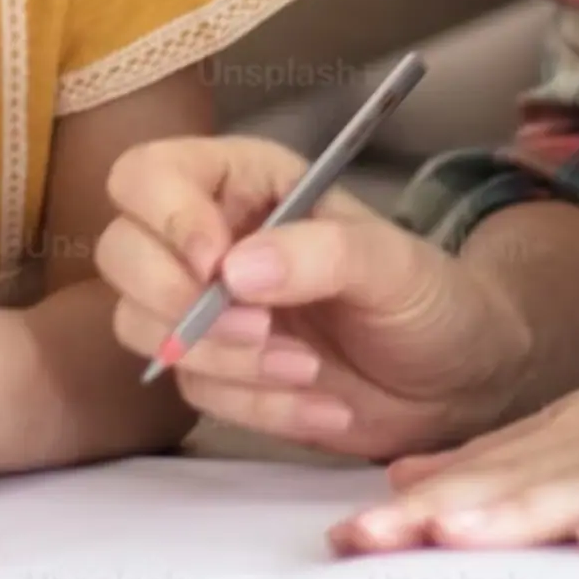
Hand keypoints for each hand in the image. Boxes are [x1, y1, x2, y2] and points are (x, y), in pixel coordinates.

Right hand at [98, 134, 528, 456]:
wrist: (457, 381)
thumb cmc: (432, 298)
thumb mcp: (393, 263)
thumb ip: (322, 253)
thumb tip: (234, 271)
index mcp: (246, 182)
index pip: (149, 174)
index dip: (164, 216)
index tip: (216, 265)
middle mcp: (210, 237)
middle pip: (121, 251)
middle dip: (178, 303)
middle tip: (259, 330)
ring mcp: (205, 307)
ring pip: (142, 327)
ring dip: (221, 361)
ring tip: (306, 370)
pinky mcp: (216, 370)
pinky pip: (193, 390)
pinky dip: (254, 404)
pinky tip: (320, 402)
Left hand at [327, 302, 578, 554]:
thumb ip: (509, 458)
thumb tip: (409, 484)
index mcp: (578, 426)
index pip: (486, 470)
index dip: (417, 505)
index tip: (349, 535)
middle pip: (520, 478)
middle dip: (444, 511)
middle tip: (373, 537)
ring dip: (523, 511)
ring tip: (459, 533)